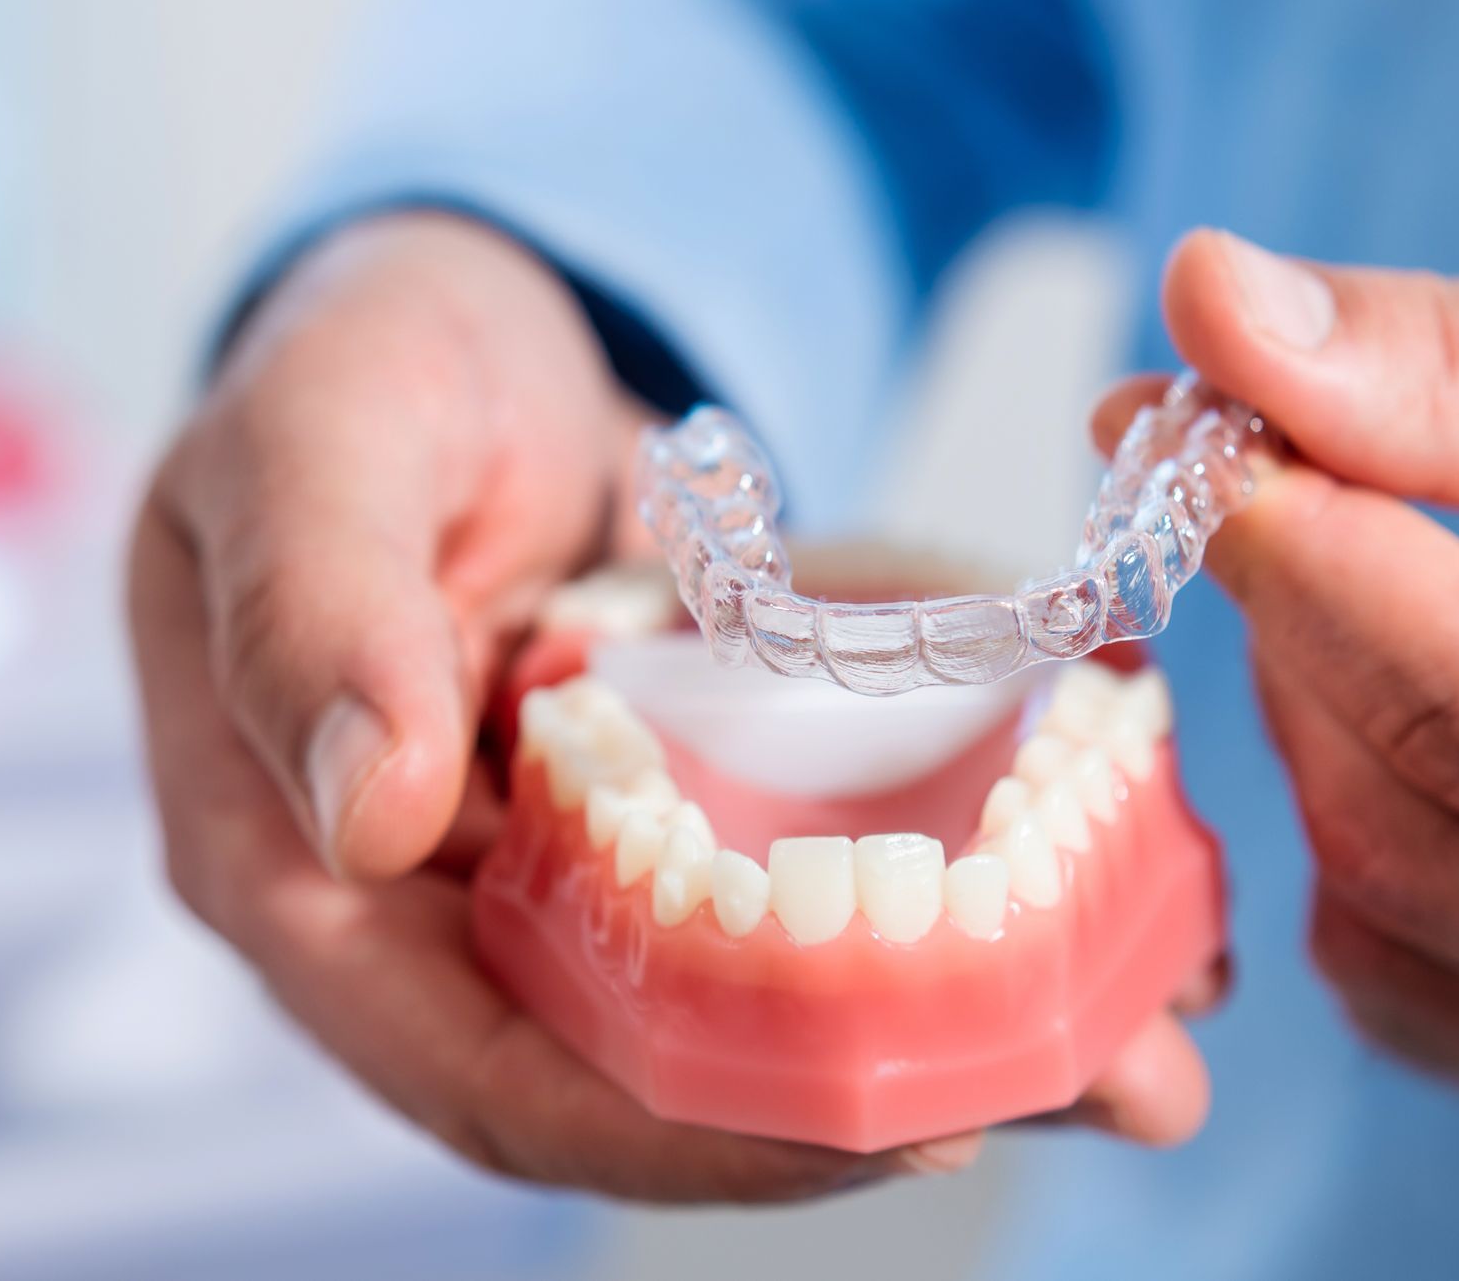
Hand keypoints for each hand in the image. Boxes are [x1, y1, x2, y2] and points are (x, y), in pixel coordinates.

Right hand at [129, 212, 1212, 1203]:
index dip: (681, 1130)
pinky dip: (949, 900)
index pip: (491, 1073)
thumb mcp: (313, 447)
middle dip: (875, 1099)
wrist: (472, 329)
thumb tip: (366, 822)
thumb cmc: (362, 369)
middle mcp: (467, 912)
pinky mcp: (698, 816)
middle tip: (1089, 1078)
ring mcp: (598, 867)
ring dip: (952, 1020)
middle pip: (665, 1072)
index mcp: (320, 877)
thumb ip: (319, 617)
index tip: (878, 1122)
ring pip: (767, 1001)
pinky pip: (821, 887)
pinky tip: (1101, 900)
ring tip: (1145, 1034)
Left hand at [1096, 231, 1458, 1131]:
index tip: (1178, 419)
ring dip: (1342, 736)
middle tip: (1279, 473)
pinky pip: (1448, 996)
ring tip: (1443, 579)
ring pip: (1399, 938)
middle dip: (1300, 635)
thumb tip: (1217, 311)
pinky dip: (1400, 841)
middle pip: (1410, 837)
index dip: (1292, 549)